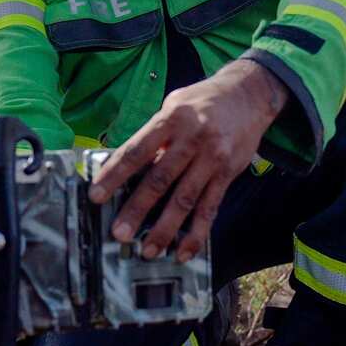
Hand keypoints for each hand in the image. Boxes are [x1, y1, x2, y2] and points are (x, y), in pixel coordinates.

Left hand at [88, 60, 287, 261]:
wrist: (249, 94)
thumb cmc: (203, 101)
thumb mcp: (174, 106)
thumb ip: (155, 135)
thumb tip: (130, 168)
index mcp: (171, 120)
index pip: (136, 150)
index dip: (114, 174)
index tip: (96, 196)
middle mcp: (191, 140)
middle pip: (160, 179)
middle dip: (137, 209)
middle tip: (119, 233)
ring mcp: (212, 158)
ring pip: (185, 199)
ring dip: (165, 228)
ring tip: (148, 250)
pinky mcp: (228, 174)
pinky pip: (210, 208)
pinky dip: (196, 233)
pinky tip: (184, 252)